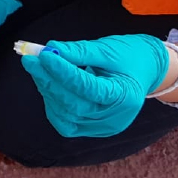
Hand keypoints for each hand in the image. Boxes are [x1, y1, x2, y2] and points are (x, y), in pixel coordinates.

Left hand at [20, 34, 168, 137]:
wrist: (146, 70)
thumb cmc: (129, 55)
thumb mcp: (108, 48)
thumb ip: (79, 51)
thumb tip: (50, 49)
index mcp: (125, 96)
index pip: (89, 88)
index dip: (64, 72)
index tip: (44, 55)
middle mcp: (114, 118)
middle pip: (75, 105)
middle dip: (49, 81)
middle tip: (31, 59)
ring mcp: (102, 127)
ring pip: (66, 115)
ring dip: (48, 90)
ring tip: (39, 66)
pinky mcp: (91, 129)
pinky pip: (65, 121)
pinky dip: (53, 103)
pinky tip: (48, 83)